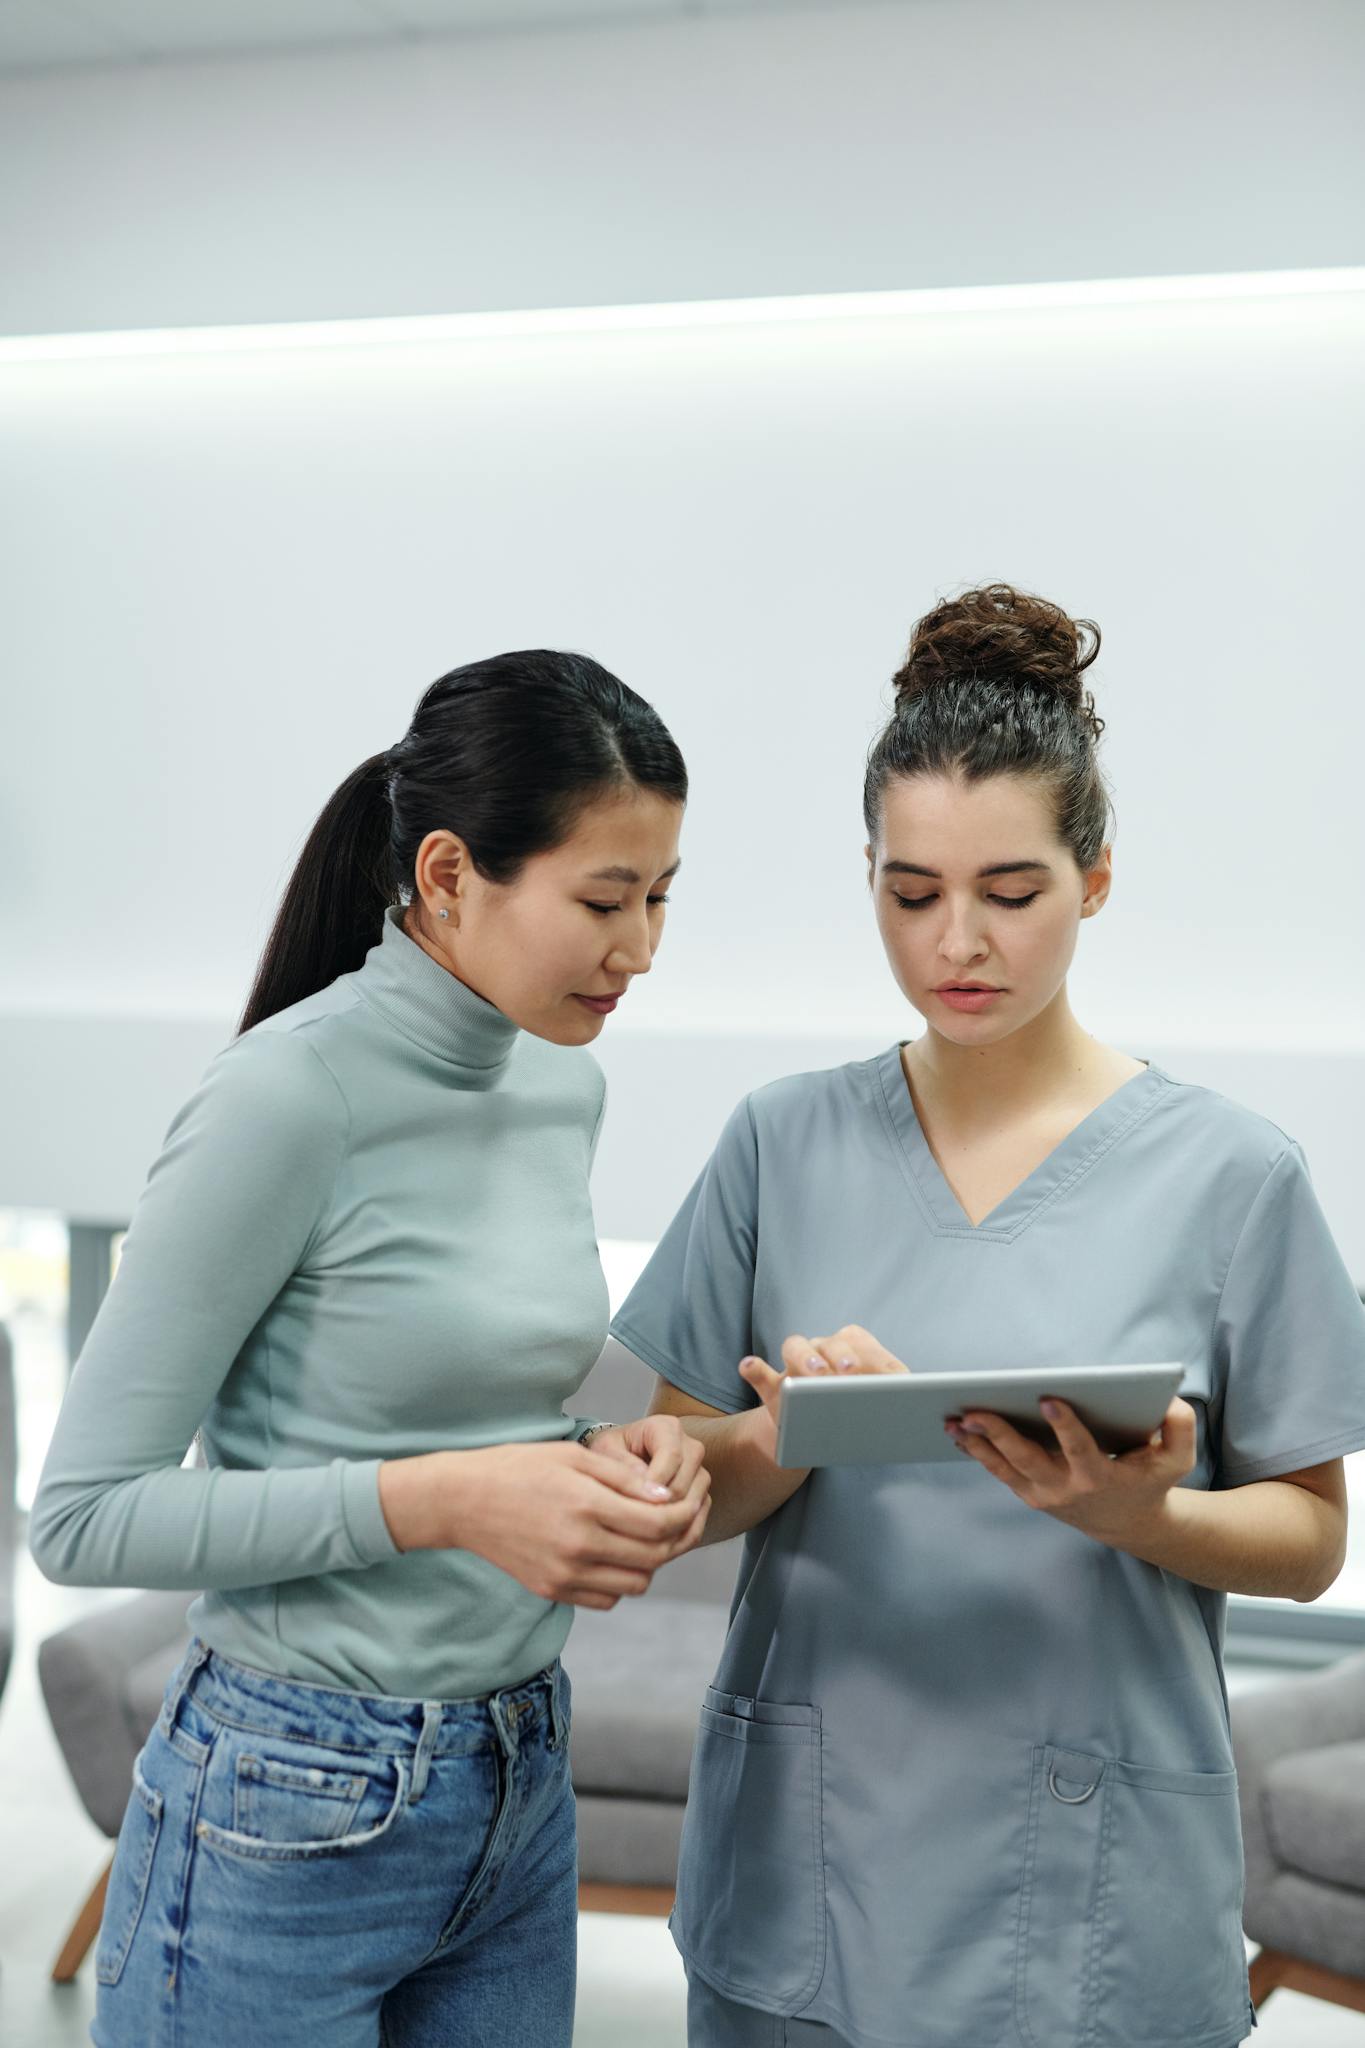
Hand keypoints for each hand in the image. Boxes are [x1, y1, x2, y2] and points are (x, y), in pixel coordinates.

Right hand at [378, 1441, 704, 1609]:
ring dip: (651, 1563)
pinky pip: (607, 1598)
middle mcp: (579, 1547)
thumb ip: (624, 1479)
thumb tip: (668, 1499)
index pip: (659, 1524)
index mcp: (587, 1506)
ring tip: (647, 1536)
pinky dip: (622, 1581)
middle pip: (654, 1557)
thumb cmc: (519, 1467)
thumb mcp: (574, 1457)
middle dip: (677, 1538)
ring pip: (635, 1584)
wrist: (463, 1501)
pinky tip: (616, 1554)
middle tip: (681, 1519)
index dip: (685, 1514)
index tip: (691, 1501)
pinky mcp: (553, 1590)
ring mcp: (565, 1574)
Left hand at [582, 1416, 711, 1561]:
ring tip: (638, 1533)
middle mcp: (690, 1447)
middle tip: (630, 1525)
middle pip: (684, 1483)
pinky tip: (653, 1542)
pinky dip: (678, 1533)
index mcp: (667, 1428)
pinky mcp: (701, 1495)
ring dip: (669, 1521)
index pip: (671, 1456)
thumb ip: (622, 1465)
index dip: (653, 1484)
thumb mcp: (605, 1452)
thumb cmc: (609, 1454)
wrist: (618, 1463)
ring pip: (694, 1503)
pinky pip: (698, 1518)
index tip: (629, 1504)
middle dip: (658, 1507)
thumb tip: (646, 1484)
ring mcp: (699, 1472)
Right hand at [738, 1324, 909, 1455]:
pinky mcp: (770, 1382)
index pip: (862, 1344)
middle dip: (840, 1356)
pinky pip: (757, 1369)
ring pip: (795, 1346)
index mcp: (849, 1347)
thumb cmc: (850, 1414)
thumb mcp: (872, 1408)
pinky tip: (750, 1366)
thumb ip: (887, 1395)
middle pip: (829, 1342)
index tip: (885, 1375)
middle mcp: (821, 1349)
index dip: (874, 1358)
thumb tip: (911, 1390)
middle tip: (848, 1374)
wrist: (813, 1432)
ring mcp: (793, 1364)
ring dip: (803, 1357)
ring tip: (812, 1374)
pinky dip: (753, 1367)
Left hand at [945, 1397, 1197, 1545]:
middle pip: (1028, 1460)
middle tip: (974, 1411)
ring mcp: (1044, 1494)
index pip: (1080, 1450)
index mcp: (1100, 1477)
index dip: (1065, 1426)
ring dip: (977, 1445)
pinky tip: (958, 1432)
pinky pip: (999, 1472)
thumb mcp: (1178, 1458)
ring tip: (952, 1419)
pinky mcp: (1030, 1493)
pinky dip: (978, 1452)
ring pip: (1005, 1469)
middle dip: (1000, 1435)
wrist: (1128, 1523)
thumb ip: (1180, 1427)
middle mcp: (1066, 1489)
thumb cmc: (1151, 1480)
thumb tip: (1167, 1401)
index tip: (1049, 1397)